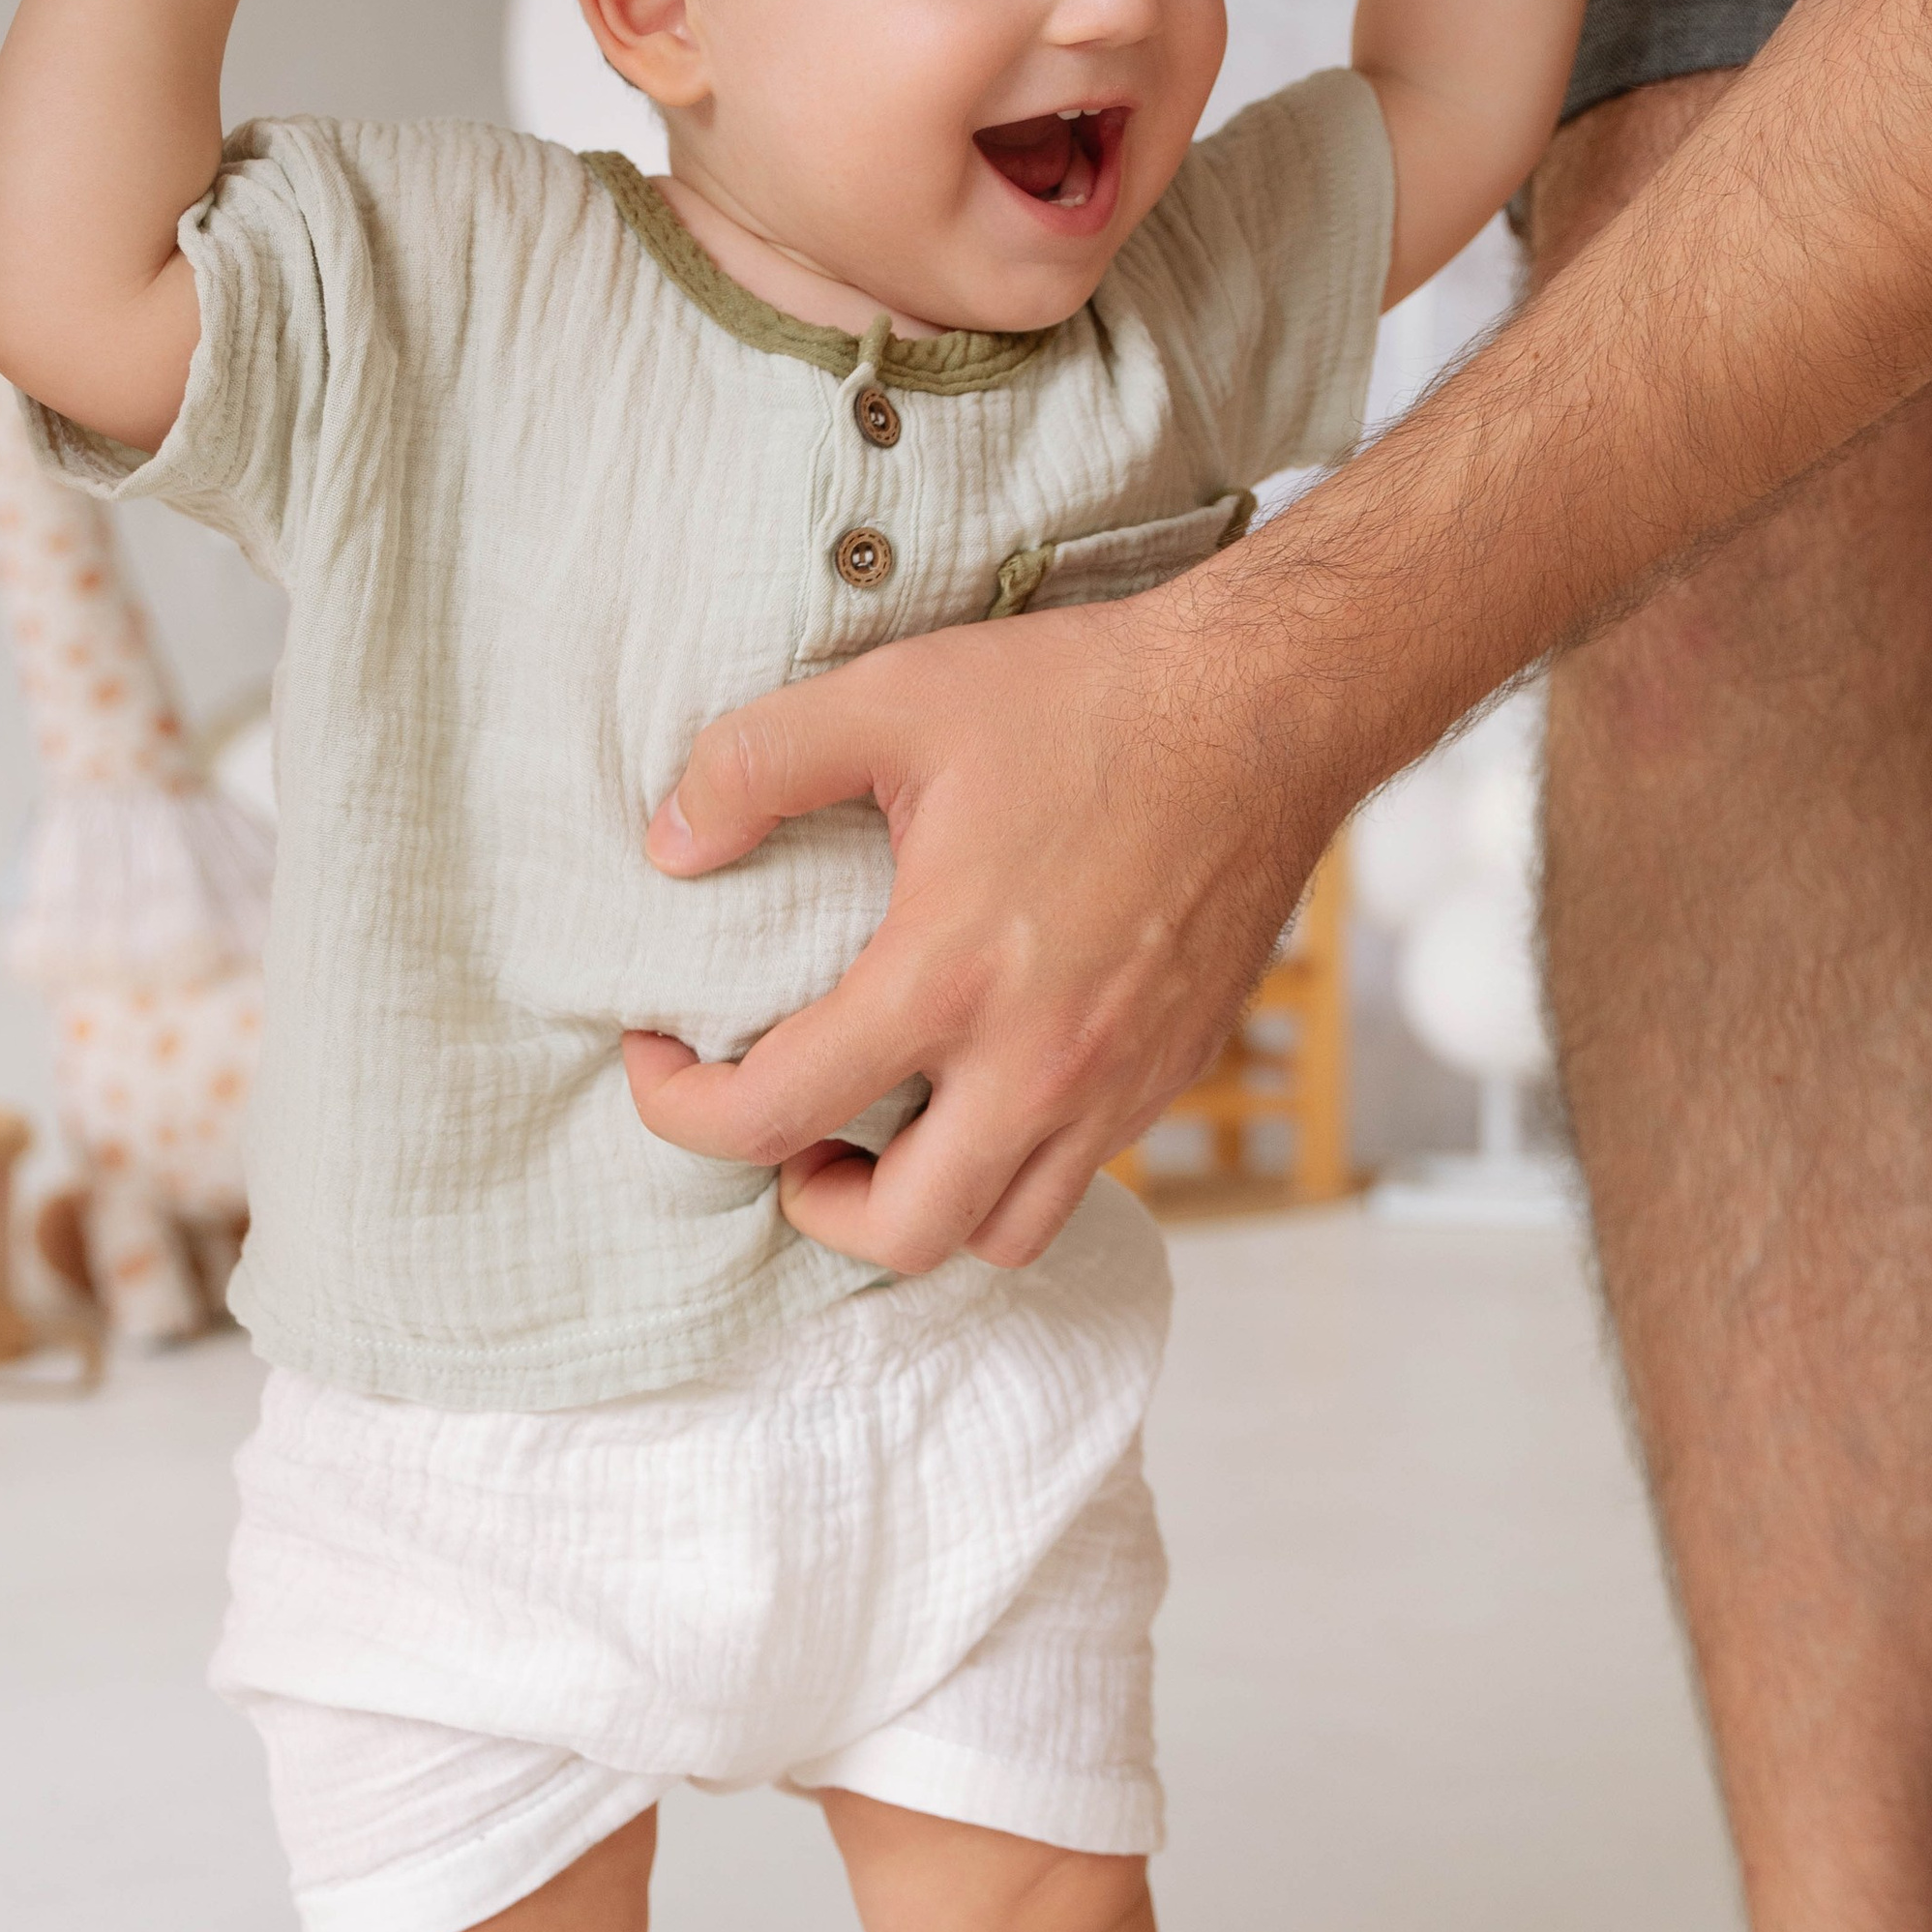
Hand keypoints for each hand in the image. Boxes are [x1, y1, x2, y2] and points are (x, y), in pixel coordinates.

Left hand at [622, 586, 1339, 1273]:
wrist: (1268, 710)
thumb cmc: (1087, 699)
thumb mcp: (894, 697)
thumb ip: (756, 764)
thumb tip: (669, 845)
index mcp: (947, 978)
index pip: (773, 1115)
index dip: (681, 1109)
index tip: (662, 1059)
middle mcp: (1037, 1063)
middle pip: (901, 1234)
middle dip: (815, 1203)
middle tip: (790, 1130)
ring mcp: (1116, 1083)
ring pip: (1004, 1231)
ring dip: (927, 1203)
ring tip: (889, 1127)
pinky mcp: (1172, 1073)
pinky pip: (1080, 1175)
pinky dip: (1013, 1163)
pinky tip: (984, 1080)